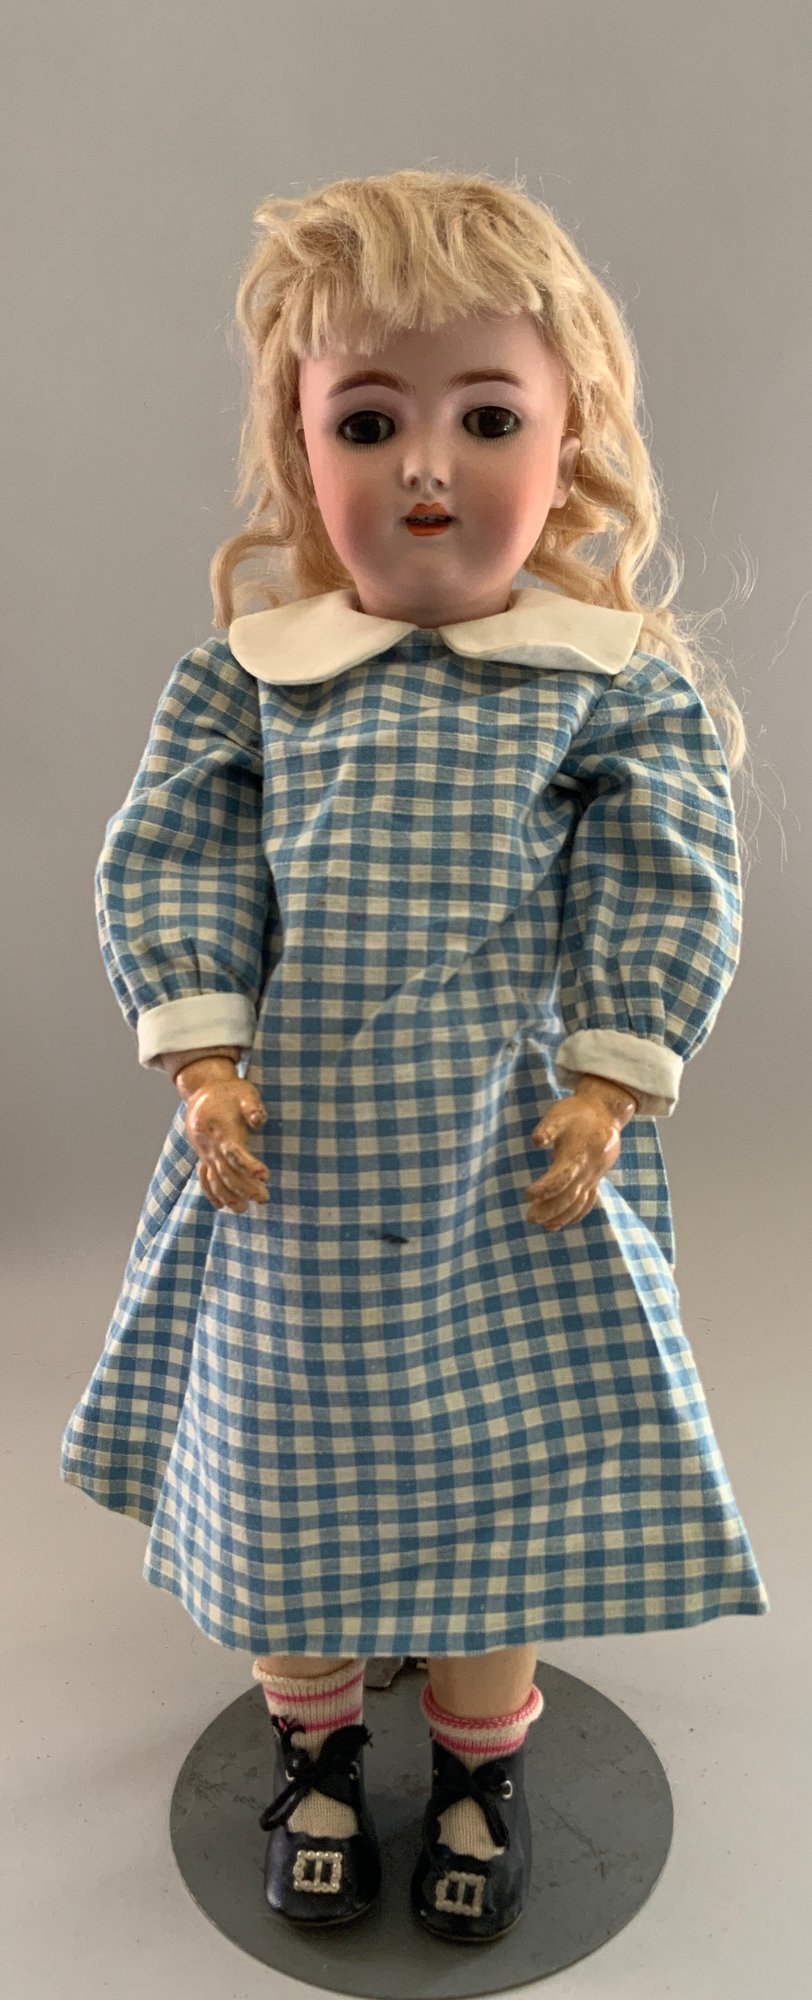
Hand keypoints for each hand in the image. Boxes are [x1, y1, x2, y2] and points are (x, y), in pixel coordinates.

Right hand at [183, 1075, 270, 1212]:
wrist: (202, 1090)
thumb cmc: (229, 1092)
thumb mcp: (244, 1092)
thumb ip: (252, 1107)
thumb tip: (259, 1120)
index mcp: (222, 1131)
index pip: (235, 1153)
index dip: (249, 1166)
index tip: (265, 1176)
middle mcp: (211, 1146)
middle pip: (227, 1172)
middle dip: (245, 1187)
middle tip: (264, 1198)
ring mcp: (205, 1153)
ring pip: (214, 1179)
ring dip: (227, 1196)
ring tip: (242, 1209)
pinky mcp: (203, 1155)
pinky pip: (204, 1177)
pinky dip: (211, 1192)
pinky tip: (220, 1206)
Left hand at [524, 1083, 627, 1231]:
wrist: (605, 1112)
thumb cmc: (577, 1112)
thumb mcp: (560, 1113)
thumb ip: (548, 1127)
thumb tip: (537, 1140)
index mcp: (577, 1154)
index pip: (561, 1179)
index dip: (544, 1189)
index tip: (527, 1195)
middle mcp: (587, 1169)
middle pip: (569, 1196)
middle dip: (550, 1209)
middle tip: (530, 1218)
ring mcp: (593, 1175)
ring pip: (579, 1202)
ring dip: (562, 1216)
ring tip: (544, 1226)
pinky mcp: (596, 1178)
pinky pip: (589, 1201)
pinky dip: (576, 1214)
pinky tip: (562, 1222)